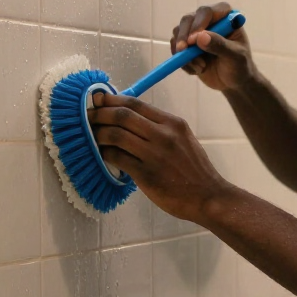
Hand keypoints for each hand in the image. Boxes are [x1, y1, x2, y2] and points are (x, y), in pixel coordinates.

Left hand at [89, 93, 228, 221]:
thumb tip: (131, 121)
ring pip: (115, 134)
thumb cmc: (195, 170)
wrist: (209, 196)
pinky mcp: (146, 174)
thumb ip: (161, 129)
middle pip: (122, 115)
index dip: (112, 100)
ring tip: (92, 136)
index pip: (135, 104)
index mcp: (173, 123)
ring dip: (98, 133)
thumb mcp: (184, 140)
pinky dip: (104, 154)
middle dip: (99, 114)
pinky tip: (102, 155)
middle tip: (88, 117)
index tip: (97, 101)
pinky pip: (116, 157)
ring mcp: (154, 154)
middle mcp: (163, 134)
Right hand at [173, 2, 254, 92]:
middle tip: (183, 52)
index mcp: (225, 17)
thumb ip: (220, 46)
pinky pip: (176, 48)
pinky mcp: (188, 45)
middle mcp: (209, 21)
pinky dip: (182, 61)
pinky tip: (197, 70)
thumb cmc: (240, 66)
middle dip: (184, 36)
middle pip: (188, 19)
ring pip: (179, 33)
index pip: (207, 12)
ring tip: (201, 67)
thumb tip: (200, 37)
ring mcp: (196, 32)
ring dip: (184, 52)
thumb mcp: (235, 57)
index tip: (193, 39)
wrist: (233, 82)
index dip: (198, 23)